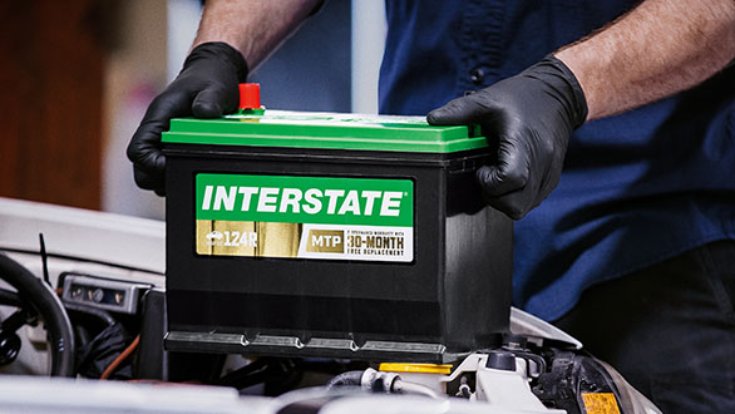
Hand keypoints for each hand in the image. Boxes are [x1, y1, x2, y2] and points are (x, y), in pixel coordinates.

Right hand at [127, 42, 246, 194]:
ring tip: (196, 173)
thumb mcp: (215, 87)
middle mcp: (156, 134)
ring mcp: (166, 142)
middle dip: (160, 179)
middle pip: (143, 169)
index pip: (137, 151)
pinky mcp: (178, 147)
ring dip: (171, 179)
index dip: (150, 164)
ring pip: (156, 173)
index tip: (170, 166)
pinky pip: (172, 169)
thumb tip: (205, 112)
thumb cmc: (210, 79)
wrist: (215, 73)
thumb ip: (210, 99)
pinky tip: (201, 170)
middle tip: (186, 176)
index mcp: (157, 119)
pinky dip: (183, 174)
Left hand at [427, 56, 586, 218]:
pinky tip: (509, 173)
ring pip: (523, 208)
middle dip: (495, 196)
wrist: (558, 95)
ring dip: (505, 197)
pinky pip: (531, 201)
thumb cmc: (524, 97)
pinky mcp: (551, 180)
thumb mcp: (487, 99)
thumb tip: (432, 119)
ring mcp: (549, 175)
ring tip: (498, 172)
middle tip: (487, 174)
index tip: (482, 169)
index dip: (491, 182)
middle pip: (516, 205)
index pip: (511, 180)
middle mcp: (541, 163)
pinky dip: (516, 194)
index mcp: (524, 143)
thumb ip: (459, 111)